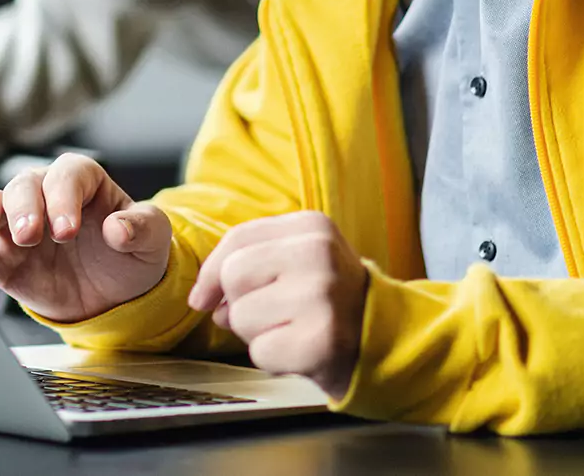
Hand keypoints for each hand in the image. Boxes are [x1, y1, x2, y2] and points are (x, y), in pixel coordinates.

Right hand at [0, 153, 170, 323]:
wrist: (116, 295)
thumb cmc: (133, 253)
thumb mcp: (153, 239)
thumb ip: (142, 227)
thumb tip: (118, 227)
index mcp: (85, 181)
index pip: (68, 175)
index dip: (64, 197)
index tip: (68, 230)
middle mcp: (47, 195)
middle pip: (24, 185)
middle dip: (23, 207)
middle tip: (30, 235)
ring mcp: (20, 224)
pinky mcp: (1, 257)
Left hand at [187, 212, 367, 399]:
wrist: (380, 339)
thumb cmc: (327, 298)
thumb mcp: (297, 259)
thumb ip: (249, 261)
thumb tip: (203, 296)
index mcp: (312, 226)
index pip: (238, 239)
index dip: (211, 272)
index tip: (204, 296)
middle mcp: (318, 254)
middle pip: (234, 275)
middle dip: (238, 303)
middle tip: (270, 312)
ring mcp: (321, 296)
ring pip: (241, 316)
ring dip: (256, 333)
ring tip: (289, 328)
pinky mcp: (320, 339)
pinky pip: (259, 352)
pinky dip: (271, 359)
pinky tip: (297, 349)